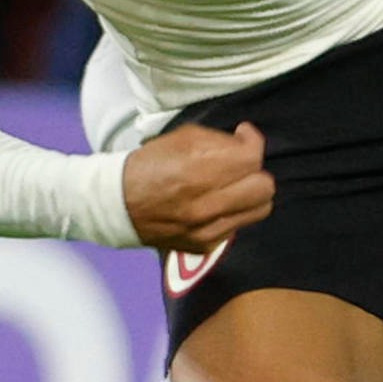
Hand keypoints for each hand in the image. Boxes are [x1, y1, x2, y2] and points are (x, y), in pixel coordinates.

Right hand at [124, 122, 275, 252]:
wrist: (118, 204)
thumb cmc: (151, 164)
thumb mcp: (183, 137)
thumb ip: (220, 140)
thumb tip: (246, 143)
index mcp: (198, 171)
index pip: (252, 158)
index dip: (252, 142)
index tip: (242, 135)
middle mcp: (205, 205)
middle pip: (264, 188)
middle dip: (255, 171)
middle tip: (239, 164)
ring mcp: (206, 230)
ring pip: (259, 210)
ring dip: (250, 193)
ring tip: (233, 184)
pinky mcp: (205, 246)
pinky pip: (238, 225)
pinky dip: (233, 212)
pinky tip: (216, 203)